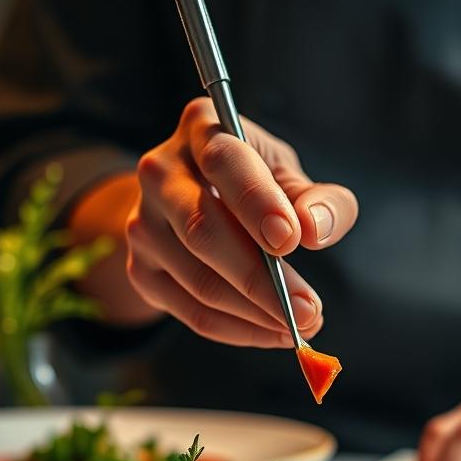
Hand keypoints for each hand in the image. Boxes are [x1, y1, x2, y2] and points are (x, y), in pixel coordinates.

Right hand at [125, 98, 358, 346]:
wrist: (197, 197)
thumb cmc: (257, 182)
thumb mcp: (292, 177)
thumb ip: (319, 199)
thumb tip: (313, 230)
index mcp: (202, 129)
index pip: (224, 163)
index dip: (256, 202)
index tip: (290, 240)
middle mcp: (160, 171)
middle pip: (203, 230)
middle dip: (262, 278)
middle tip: (309, 310)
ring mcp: (143, 223)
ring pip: (199, 280)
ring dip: (256, 313)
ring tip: (301, 325)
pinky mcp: (141, 269)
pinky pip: (191, 311)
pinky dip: (239, 330)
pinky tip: (273, 332)